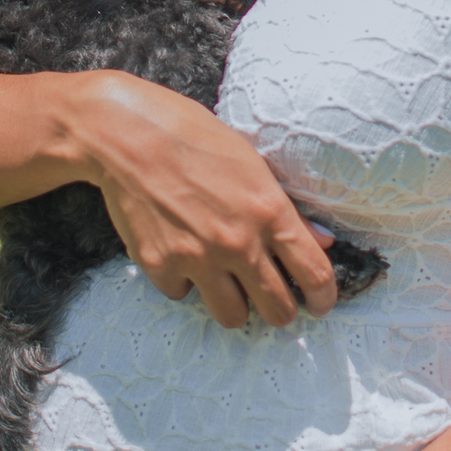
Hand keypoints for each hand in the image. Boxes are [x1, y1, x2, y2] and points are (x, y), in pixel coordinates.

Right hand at [77, 73, 337, 328]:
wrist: (127, 133)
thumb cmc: (192, 136)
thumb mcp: (251, 162)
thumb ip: (287, 209)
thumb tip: (321, 241)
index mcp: (269, 211)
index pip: (315, 274)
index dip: (323, 298)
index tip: (319, 304)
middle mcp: (238, 242)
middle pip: (278, 311)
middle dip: (280, 310)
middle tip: (272, 300)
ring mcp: (198, 259)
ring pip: (233, 317)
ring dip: (234, 303)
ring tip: (226, 281)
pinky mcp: (160, 266)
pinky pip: (183, 294)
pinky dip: (183, 281)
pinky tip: (179, 252)